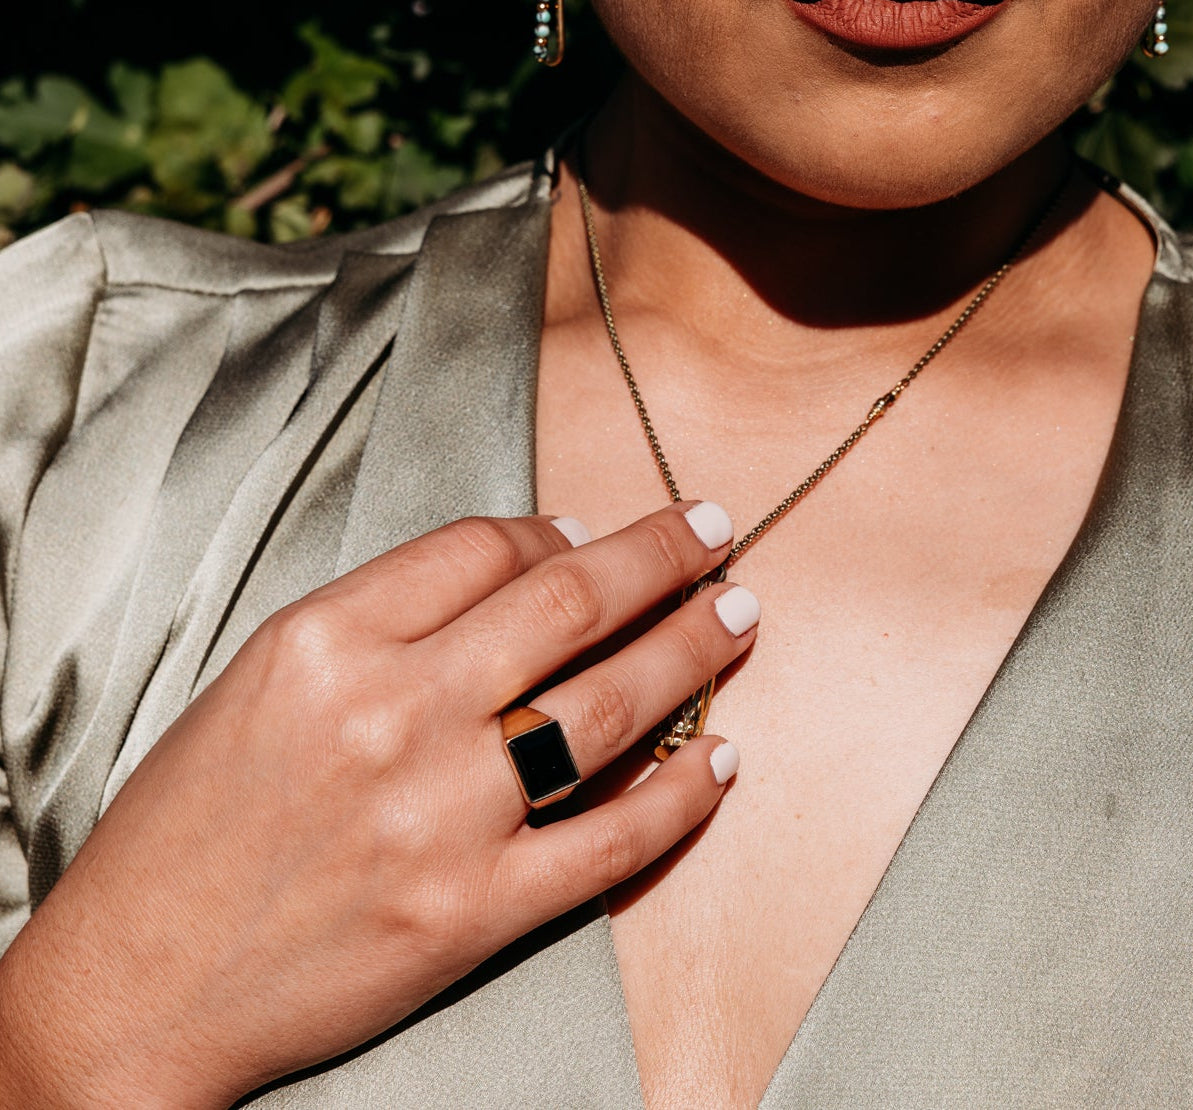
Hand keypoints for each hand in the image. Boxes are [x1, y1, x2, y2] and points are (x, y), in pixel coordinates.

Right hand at [0, 501, 754, 1107]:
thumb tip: (520, 565)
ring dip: (689, 652)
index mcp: (327, 642)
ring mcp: (440, 816)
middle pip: (567, 602)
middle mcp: (392, 714)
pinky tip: (719, 759)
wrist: (135, 984)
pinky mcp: (471, 912)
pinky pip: (610, 841)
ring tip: (736, 617)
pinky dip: (678, 795)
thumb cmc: (190, 822)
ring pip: (608, 706)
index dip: (556, 528)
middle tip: (713, 531)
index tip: (593, 530)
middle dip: (659, 555)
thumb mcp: (264, 675)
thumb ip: (385, 614)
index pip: (482, 546)